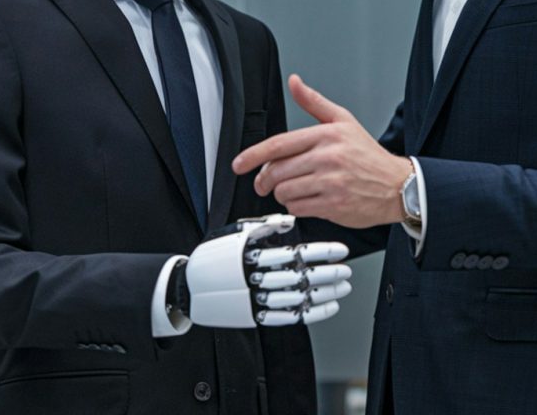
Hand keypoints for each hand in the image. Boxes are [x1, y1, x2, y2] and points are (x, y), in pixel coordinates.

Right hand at [186, 214, 351, 327]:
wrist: (189, 286)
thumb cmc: (215, 254)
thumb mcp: (236, 232)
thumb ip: (265, 225)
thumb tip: (291, 219)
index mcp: (252, 253)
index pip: (295, 252)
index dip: (321, 252)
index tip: (340, 250)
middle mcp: (254, 277)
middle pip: (300, 276)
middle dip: (328, 273)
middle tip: (346, 270)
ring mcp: (254, 299)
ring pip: (297, 298)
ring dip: (324, 293)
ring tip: (343, 286)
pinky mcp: (254, 316)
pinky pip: (288, 317)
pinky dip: (311, 313)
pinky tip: (328, 307)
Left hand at [232, 75, 411, 228]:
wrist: (397, 185)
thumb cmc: (368, 154)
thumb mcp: (343, 120)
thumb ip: (314, 102)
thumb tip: (294, 82)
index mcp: (326, 135)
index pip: (280, 144)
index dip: (253, 155)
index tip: (239, 164)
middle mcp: (328, 157)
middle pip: (277, 171)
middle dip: (264, 179)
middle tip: (264, 183)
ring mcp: (331, 182)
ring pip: (285, 191)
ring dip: (282, 194)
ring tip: (294, 188)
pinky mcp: (334, 205)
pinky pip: (298, 208)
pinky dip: (295, 206)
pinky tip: (306, 199)